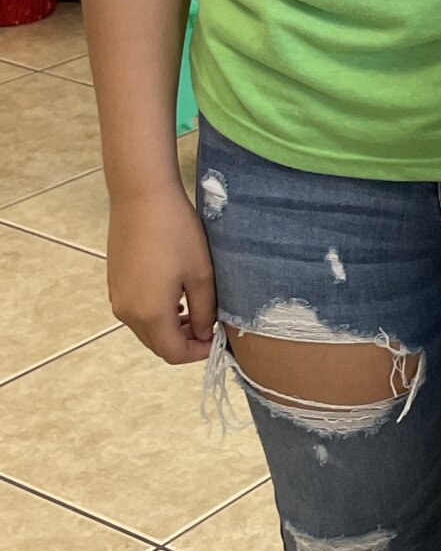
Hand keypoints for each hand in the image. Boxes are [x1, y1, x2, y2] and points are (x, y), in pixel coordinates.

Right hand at [108, 182, 216, 363]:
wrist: (142, 196)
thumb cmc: (177, 232)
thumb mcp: (201, 274)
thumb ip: (205, 311)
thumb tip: (205, 333)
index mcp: (149, 313)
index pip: (172, 353)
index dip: (197, 353)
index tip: (217, 341)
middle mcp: (127, 312)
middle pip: (157, 345)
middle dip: (184, 342)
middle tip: (209, 326)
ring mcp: (117, 297)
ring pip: (145, 329)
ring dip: (170, 329)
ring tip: (195, 310)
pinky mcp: (114, 283)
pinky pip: (135, 312)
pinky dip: (155, 314)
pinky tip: (174, 295)